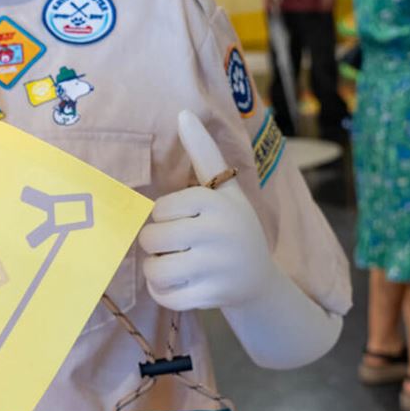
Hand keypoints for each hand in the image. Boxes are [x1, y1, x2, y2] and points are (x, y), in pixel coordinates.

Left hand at [138, 110, 275, 311]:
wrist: (259, 279)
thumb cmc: (232, 227)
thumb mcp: (224, 190)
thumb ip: (203, 153)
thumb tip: (184, 113)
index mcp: (217, 201)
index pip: (158, 210)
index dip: (164, 218)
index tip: (187, 221)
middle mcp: (220, 231)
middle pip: (150, 238)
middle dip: (157, 245)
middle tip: (179, 246)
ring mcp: (218, 266)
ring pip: (154, 269)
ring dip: (157, 271)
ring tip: (178, 265)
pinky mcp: (214, 296)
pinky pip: (165, 296)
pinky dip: (164, 294)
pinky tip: (181, 286)